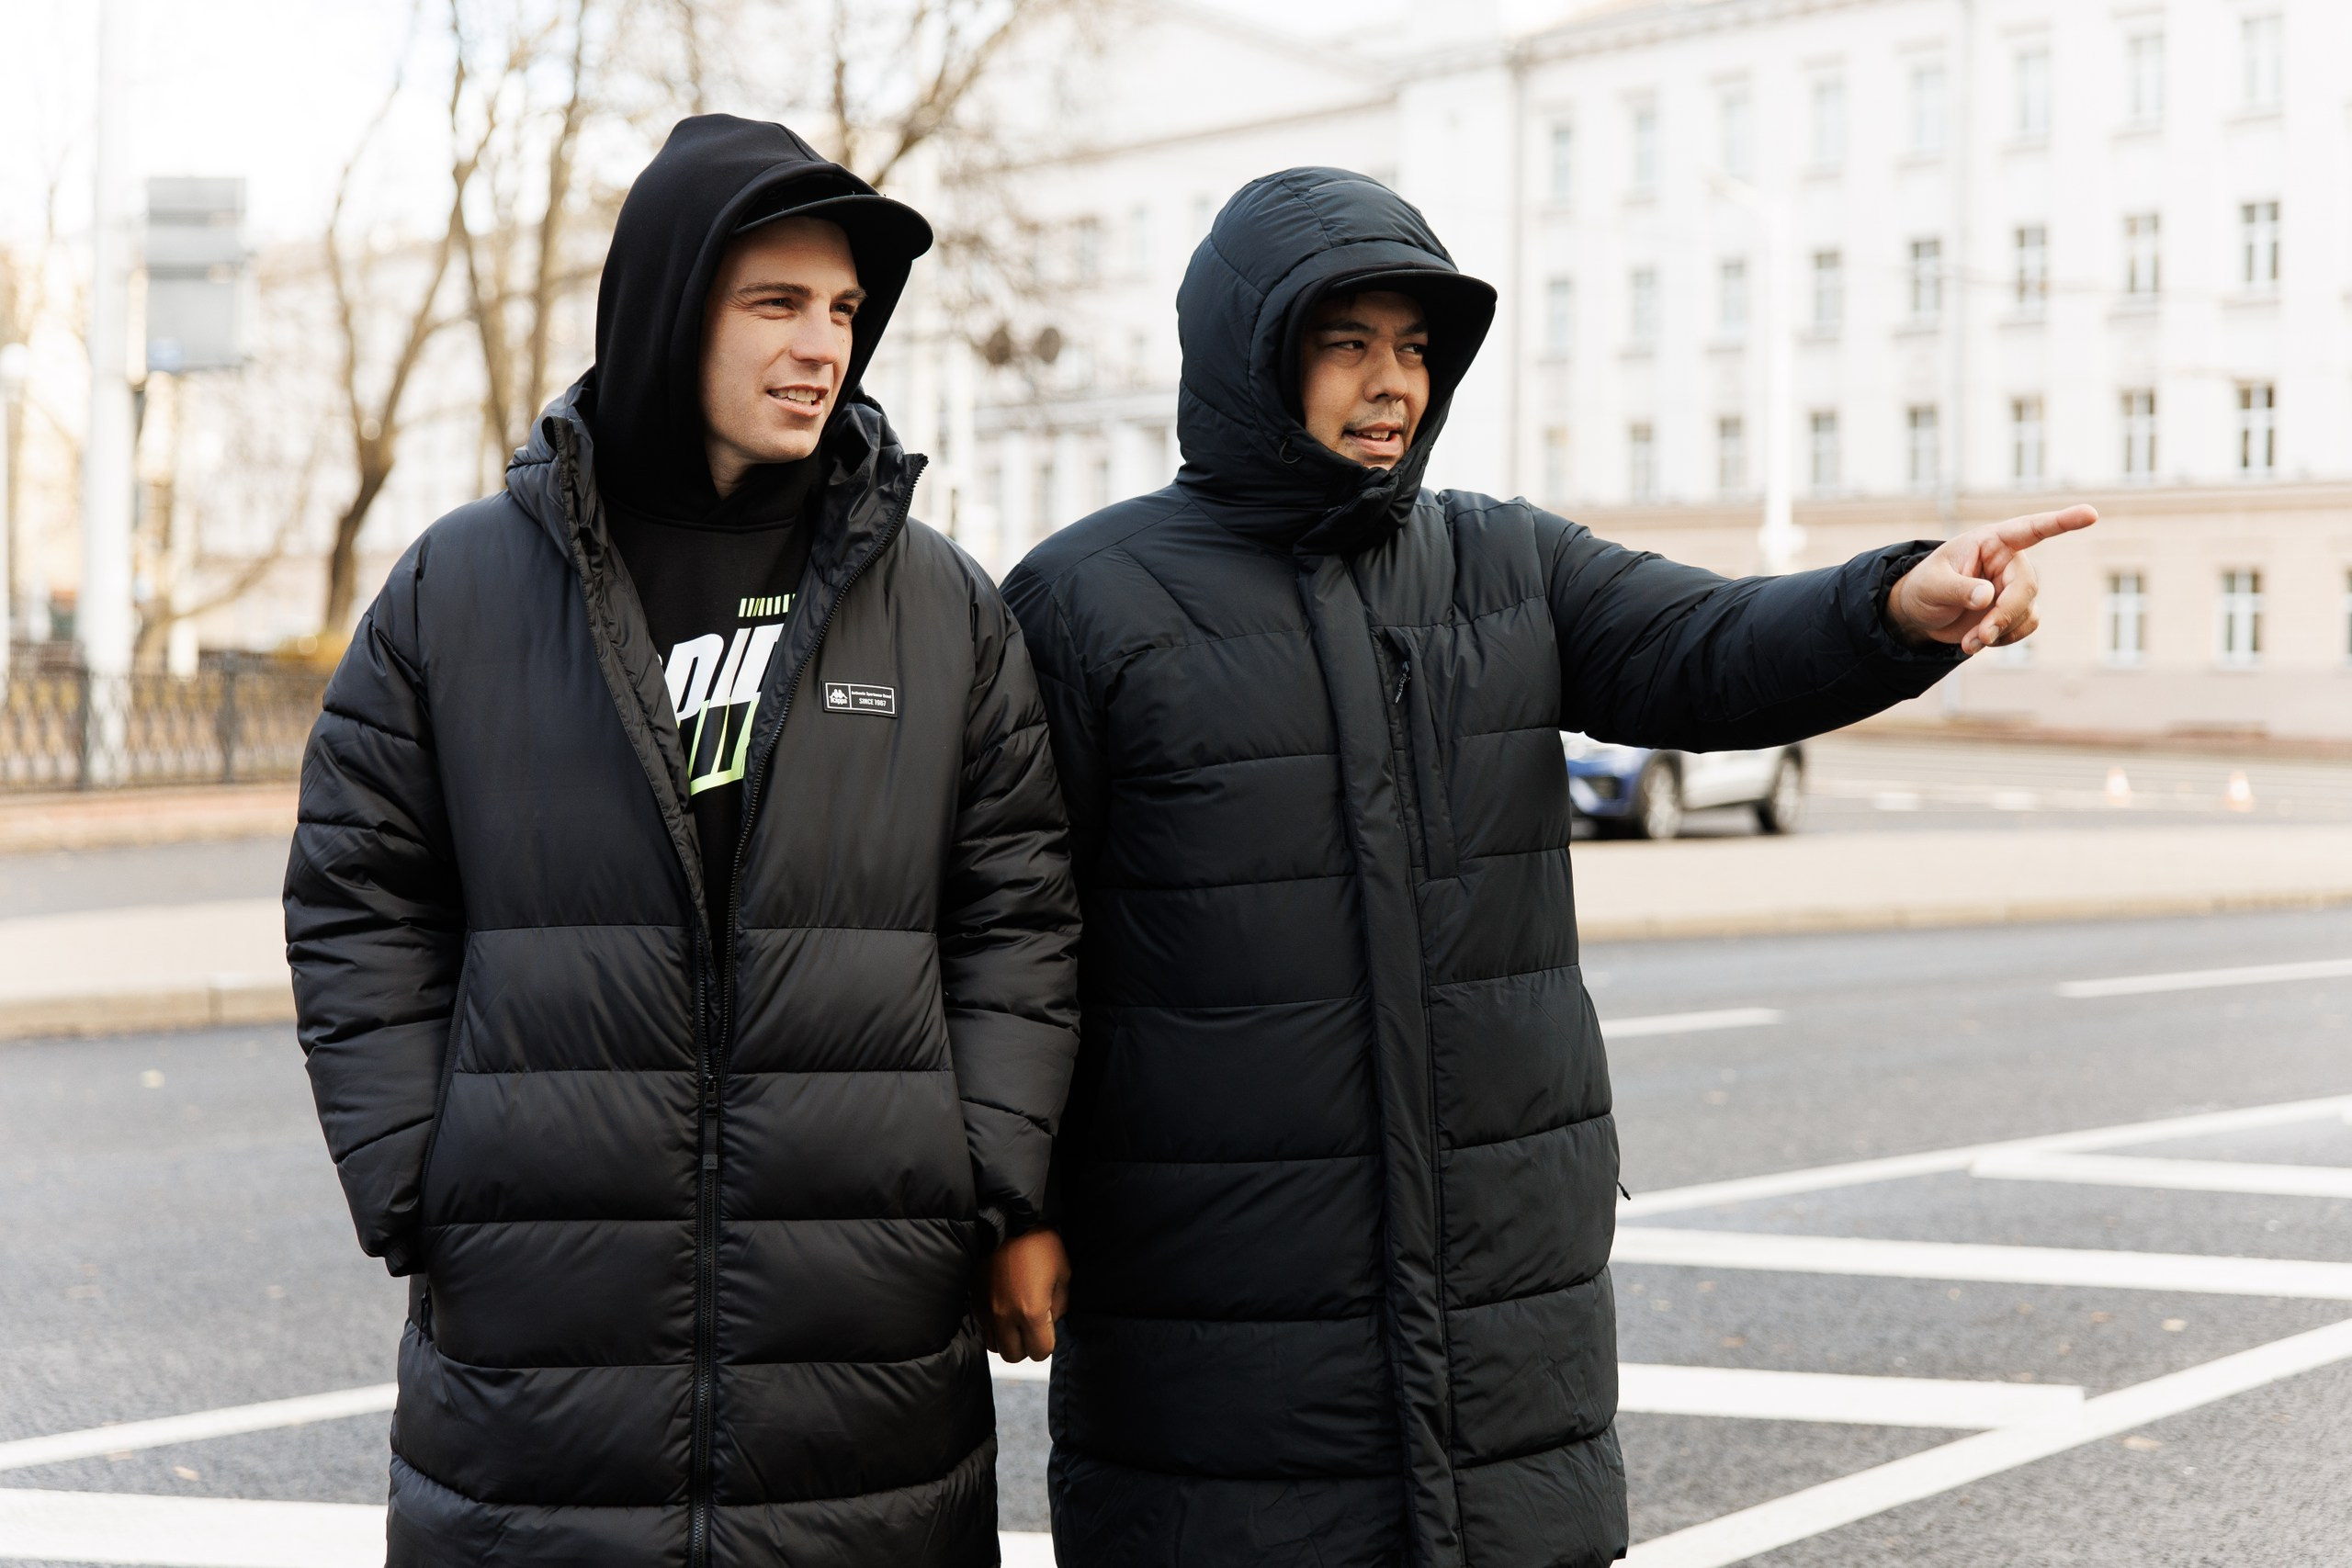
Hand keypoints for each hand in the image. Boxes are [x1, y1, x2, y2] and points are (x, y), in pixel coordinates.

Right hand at [981, 1228, 1067, 1361]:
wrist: (1006, 1220)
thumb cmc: (1039, 1243)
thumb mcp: (1064, 1273)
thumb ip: (1060, 1305)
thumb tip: (1052, 1321)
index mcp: (1031, 1311)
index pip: (1040, 1352)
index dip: (1047, 1342)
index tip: (1048, 1328)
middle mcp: (1005, 1316)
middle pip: (1014, 1355)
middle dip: (1026, 1346)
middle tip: (1032, 1327)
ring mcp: (986, 1310)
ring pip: (995, 1346)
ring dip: (1008, 1339)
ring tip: (1016, 1319)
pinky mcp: (975, 1301)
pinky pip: (983, 1328)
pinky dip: (994, 1326)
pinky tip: (1003, 1308)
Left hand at [1885, 504, 2097, 654]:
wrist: (1922, 613)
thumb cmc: (1924, 587)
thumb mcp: (1931, 584)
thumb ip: (1958, 588)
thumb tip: (1987, 597)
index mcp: (1991, 542)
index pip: (2030, 529)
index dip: (2061, 521)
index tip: (2090, 514)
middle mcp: (2009, 561)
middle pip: (2026, 586)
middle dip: (2004, 615)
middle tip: (1979, 637)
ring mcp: (2014, 586)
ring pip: (2026, 611)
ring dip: (2000, 631)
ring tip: (1969, 642)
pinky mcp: (2016, 609)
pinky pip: (2025, 626)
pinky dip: (2004, 639)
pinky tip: (1980, 640)